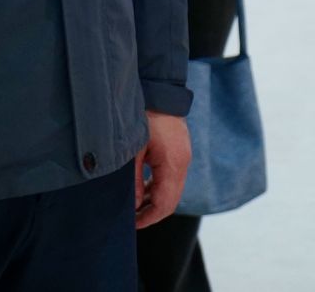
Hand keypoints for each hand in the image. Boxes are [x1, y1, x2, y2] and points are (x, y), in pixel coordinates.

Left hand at [134, 112, 190, 228]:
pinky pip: (172, 177)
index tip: (131, 225)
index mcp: (173, 164)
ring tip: (134, 205)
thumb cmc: (143, 118)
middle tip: (130, 219)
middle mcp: (183, 162)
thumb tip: (133, 206)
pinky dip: (159, 187)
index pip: (165, 204)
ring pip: (173, 189)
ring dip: (155, 200)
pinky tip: (143, 187)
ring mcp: (183, 156)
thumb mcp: (132, 151)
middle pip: (172, 200)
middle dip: (152, 213)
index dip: (148, 218)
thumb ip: (134, 181)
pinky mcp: (180, 150)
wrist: (159, 90)